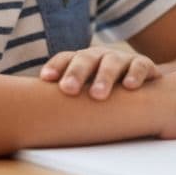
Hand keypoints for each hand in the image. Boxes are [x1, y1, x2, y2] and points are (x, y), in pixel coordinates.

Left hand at [40, 45, 159, 99]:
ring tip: (97, 95)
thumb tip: (31, 117)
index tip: (46, 79)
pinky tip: (130, 86)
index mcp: (81, 60)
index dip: (56, 66)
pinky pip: (140, 66)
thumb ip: (64, 98)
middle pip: (86, 59)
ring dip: (104, 77)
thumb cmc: (102, 91)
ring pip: (112, 62)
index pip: (65, 58)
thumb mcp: (83, 91)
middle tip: (68, 89)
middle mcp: (100, 56)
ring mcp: (121, 59)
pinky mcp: (143, 65)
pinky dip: (135, 74)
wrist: (139, 83)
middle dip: (77, 73)